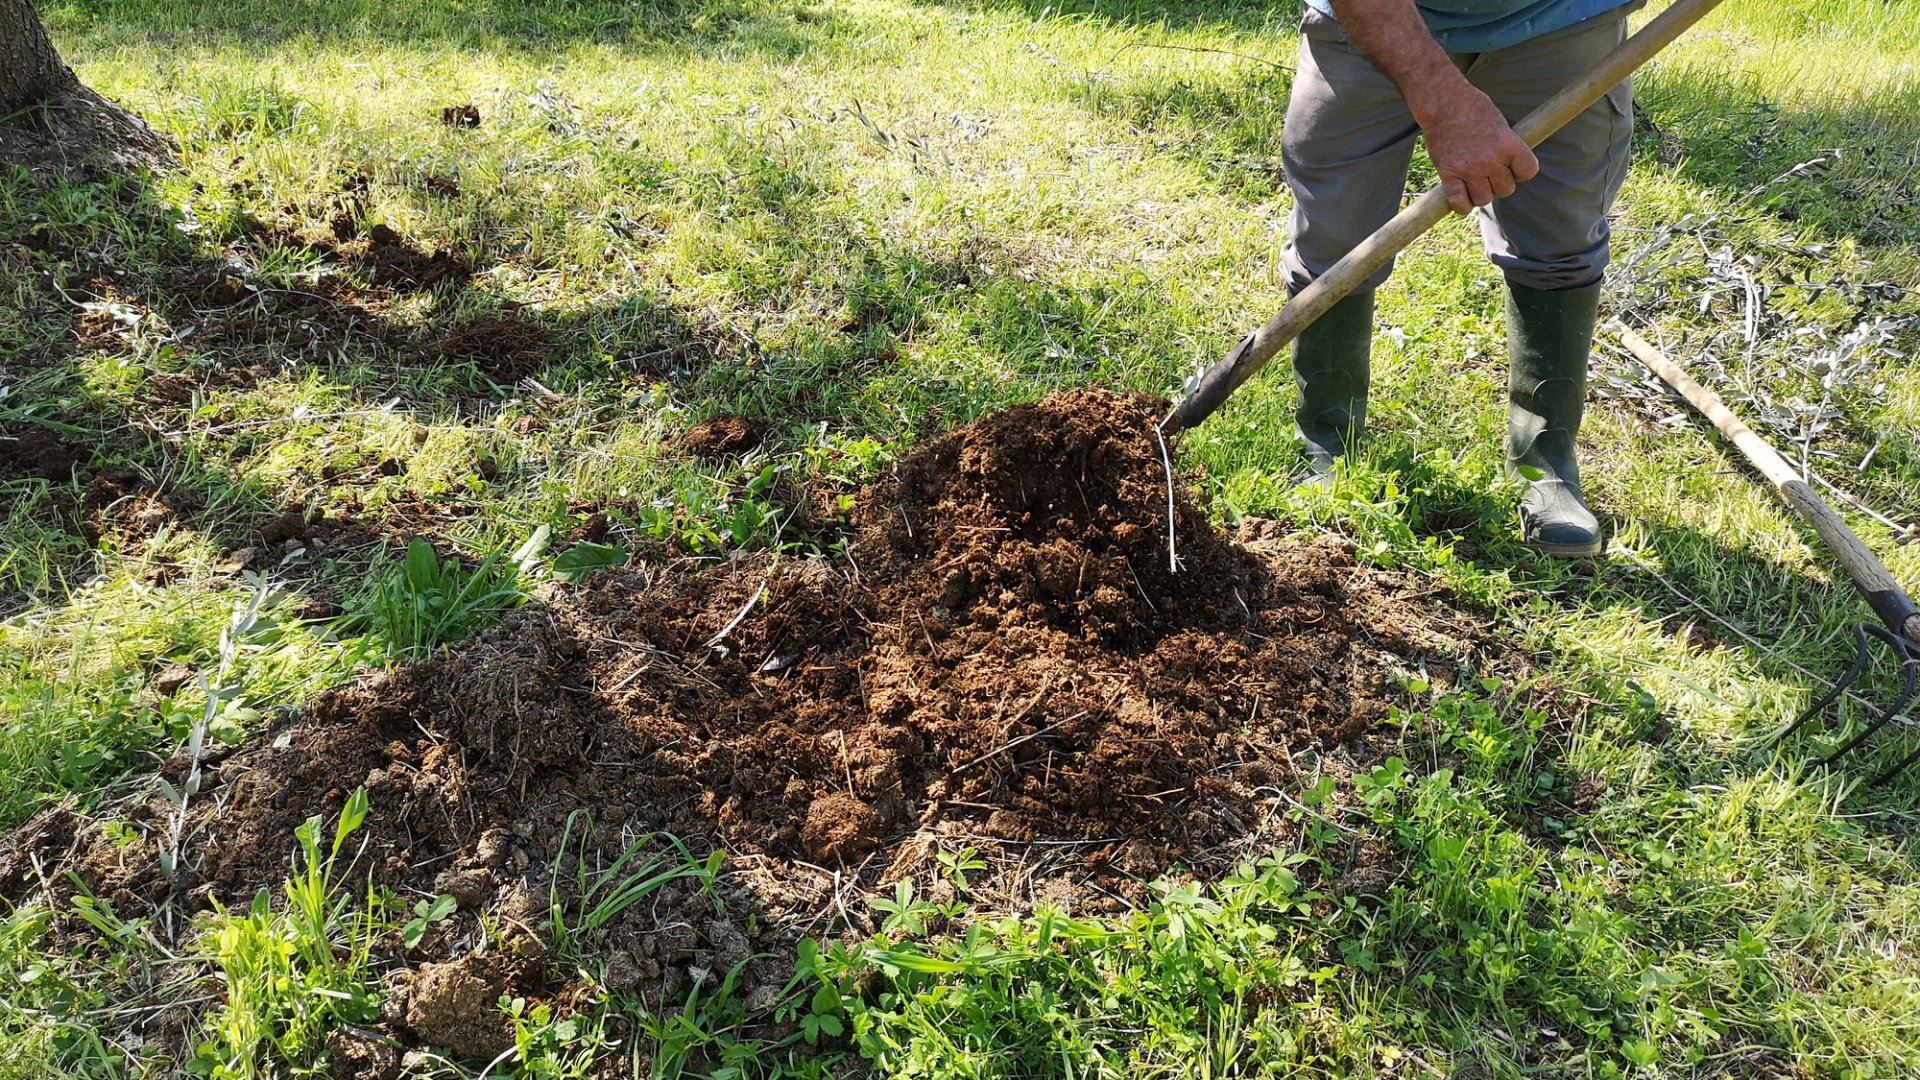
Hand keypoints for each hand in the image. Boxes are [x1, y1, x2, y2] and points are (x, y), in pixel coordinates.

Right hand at [1415, 83, 1539, 213]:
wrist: (1443, 102)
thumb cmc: (1472, 107)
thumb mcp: (1500, 123)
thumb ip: (1507, 146)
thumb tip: (1511, 167)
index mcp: (1508, 144)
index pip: (1529, 172)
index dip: (1521, 171)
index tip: (1513, 166)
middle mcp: (1490, 160)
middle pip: (1506, 190)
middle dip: (1500, 183)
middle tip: (1490, 171)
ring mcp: (1469, 169)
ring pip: (1484, 199)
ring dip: (1481, 194)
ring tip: (1475, 182)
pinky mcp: (1448, 174)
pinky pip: (1459, 202)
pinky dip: (1462, 205)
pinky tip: (1462, 196)